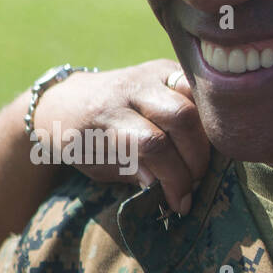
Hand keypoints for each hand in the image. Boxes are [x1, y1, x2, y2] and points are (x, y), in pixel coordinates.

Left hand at [33, 59, 207, 213]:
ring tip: (200, 160)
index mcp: (104, 115)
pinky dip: (205, 116)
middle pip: (181, 117)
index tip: (180, 203)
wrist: (66, 104)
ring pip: (193, 100)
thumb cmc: (83, 144)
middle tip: (194, 181)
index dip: (174, 178)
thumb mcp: (100, 167)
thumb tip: (174, 188)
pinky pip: (195, 90)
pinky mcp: (165, 69)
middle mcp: (128, 88)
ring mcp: (148, 74)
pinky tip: (202, 138)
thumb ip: (137, 174)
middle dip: (195, 158)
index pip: (153, 145)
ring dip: (205, 137)